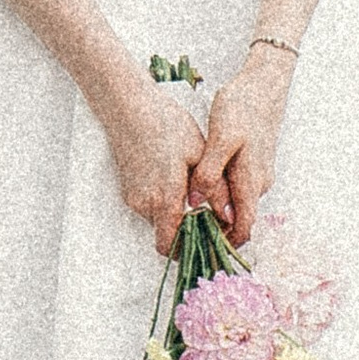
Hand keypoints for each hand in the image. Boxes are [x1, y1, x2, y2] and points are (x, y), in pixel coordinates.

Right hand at [102, 78, 206, 255]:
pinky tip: (175, 178)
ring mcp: (133, 197)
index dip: (188, 250)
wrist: (130, 108)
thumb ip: (215, 189)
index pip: (170, 246)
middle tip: (208, 214)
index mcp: (165, 198)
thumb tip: (230, 216)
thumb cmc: (166, 125)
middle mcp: (145, 204)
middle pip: (166, 234)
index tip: (207, 243)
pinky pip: (149, 205)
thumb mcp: (200, 153)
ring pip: (159, 219)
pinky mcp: (128, 189)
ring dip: (175, 213)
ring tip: (192, 189)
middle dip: (186, 230)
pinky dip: (163, 201)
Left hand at [193, 49, 290, 247]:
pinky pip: (237, 189)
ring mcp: (258, 173)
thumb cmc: (243, 107)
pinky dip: (220, 195)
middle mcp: (259, 183)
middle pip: (239, 219)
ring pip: (237, 203)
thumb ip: (209, 173)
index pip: (244, 228)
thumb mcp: (221, 138)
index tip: (199, 247)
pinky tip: (200, 184)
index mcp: (251, 181)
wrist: (264, 84)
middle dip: (214, 228)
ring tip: (186, 208)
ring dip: (215, 211)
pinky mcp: (253, 163)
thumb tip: (195, 203)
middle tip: (183, 229)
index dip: (224, 243)